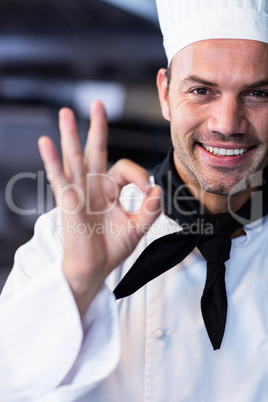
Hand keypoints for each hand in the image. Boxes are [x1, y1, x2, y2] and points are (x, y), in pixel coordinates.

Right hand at [38, 101, 161, 314]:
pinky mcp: (67, 201)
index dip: (140, 175)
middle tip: (98, 104)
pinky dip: (52, 160)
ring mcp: (79, 191)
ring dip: (70, 135)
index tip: (147, 191)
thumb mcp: (138, 227)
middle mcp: (94, 186)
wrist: (95, 268)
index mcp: (110, 190)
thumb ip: (151, 209)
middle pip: (95, 150)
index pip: (125, 169)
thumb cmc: (112, 248)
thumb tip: (157, 190)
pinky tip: (46, 142)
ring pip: (74, 157)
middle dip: (97, 128)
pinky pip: (59, 177)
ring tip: (65, 113)